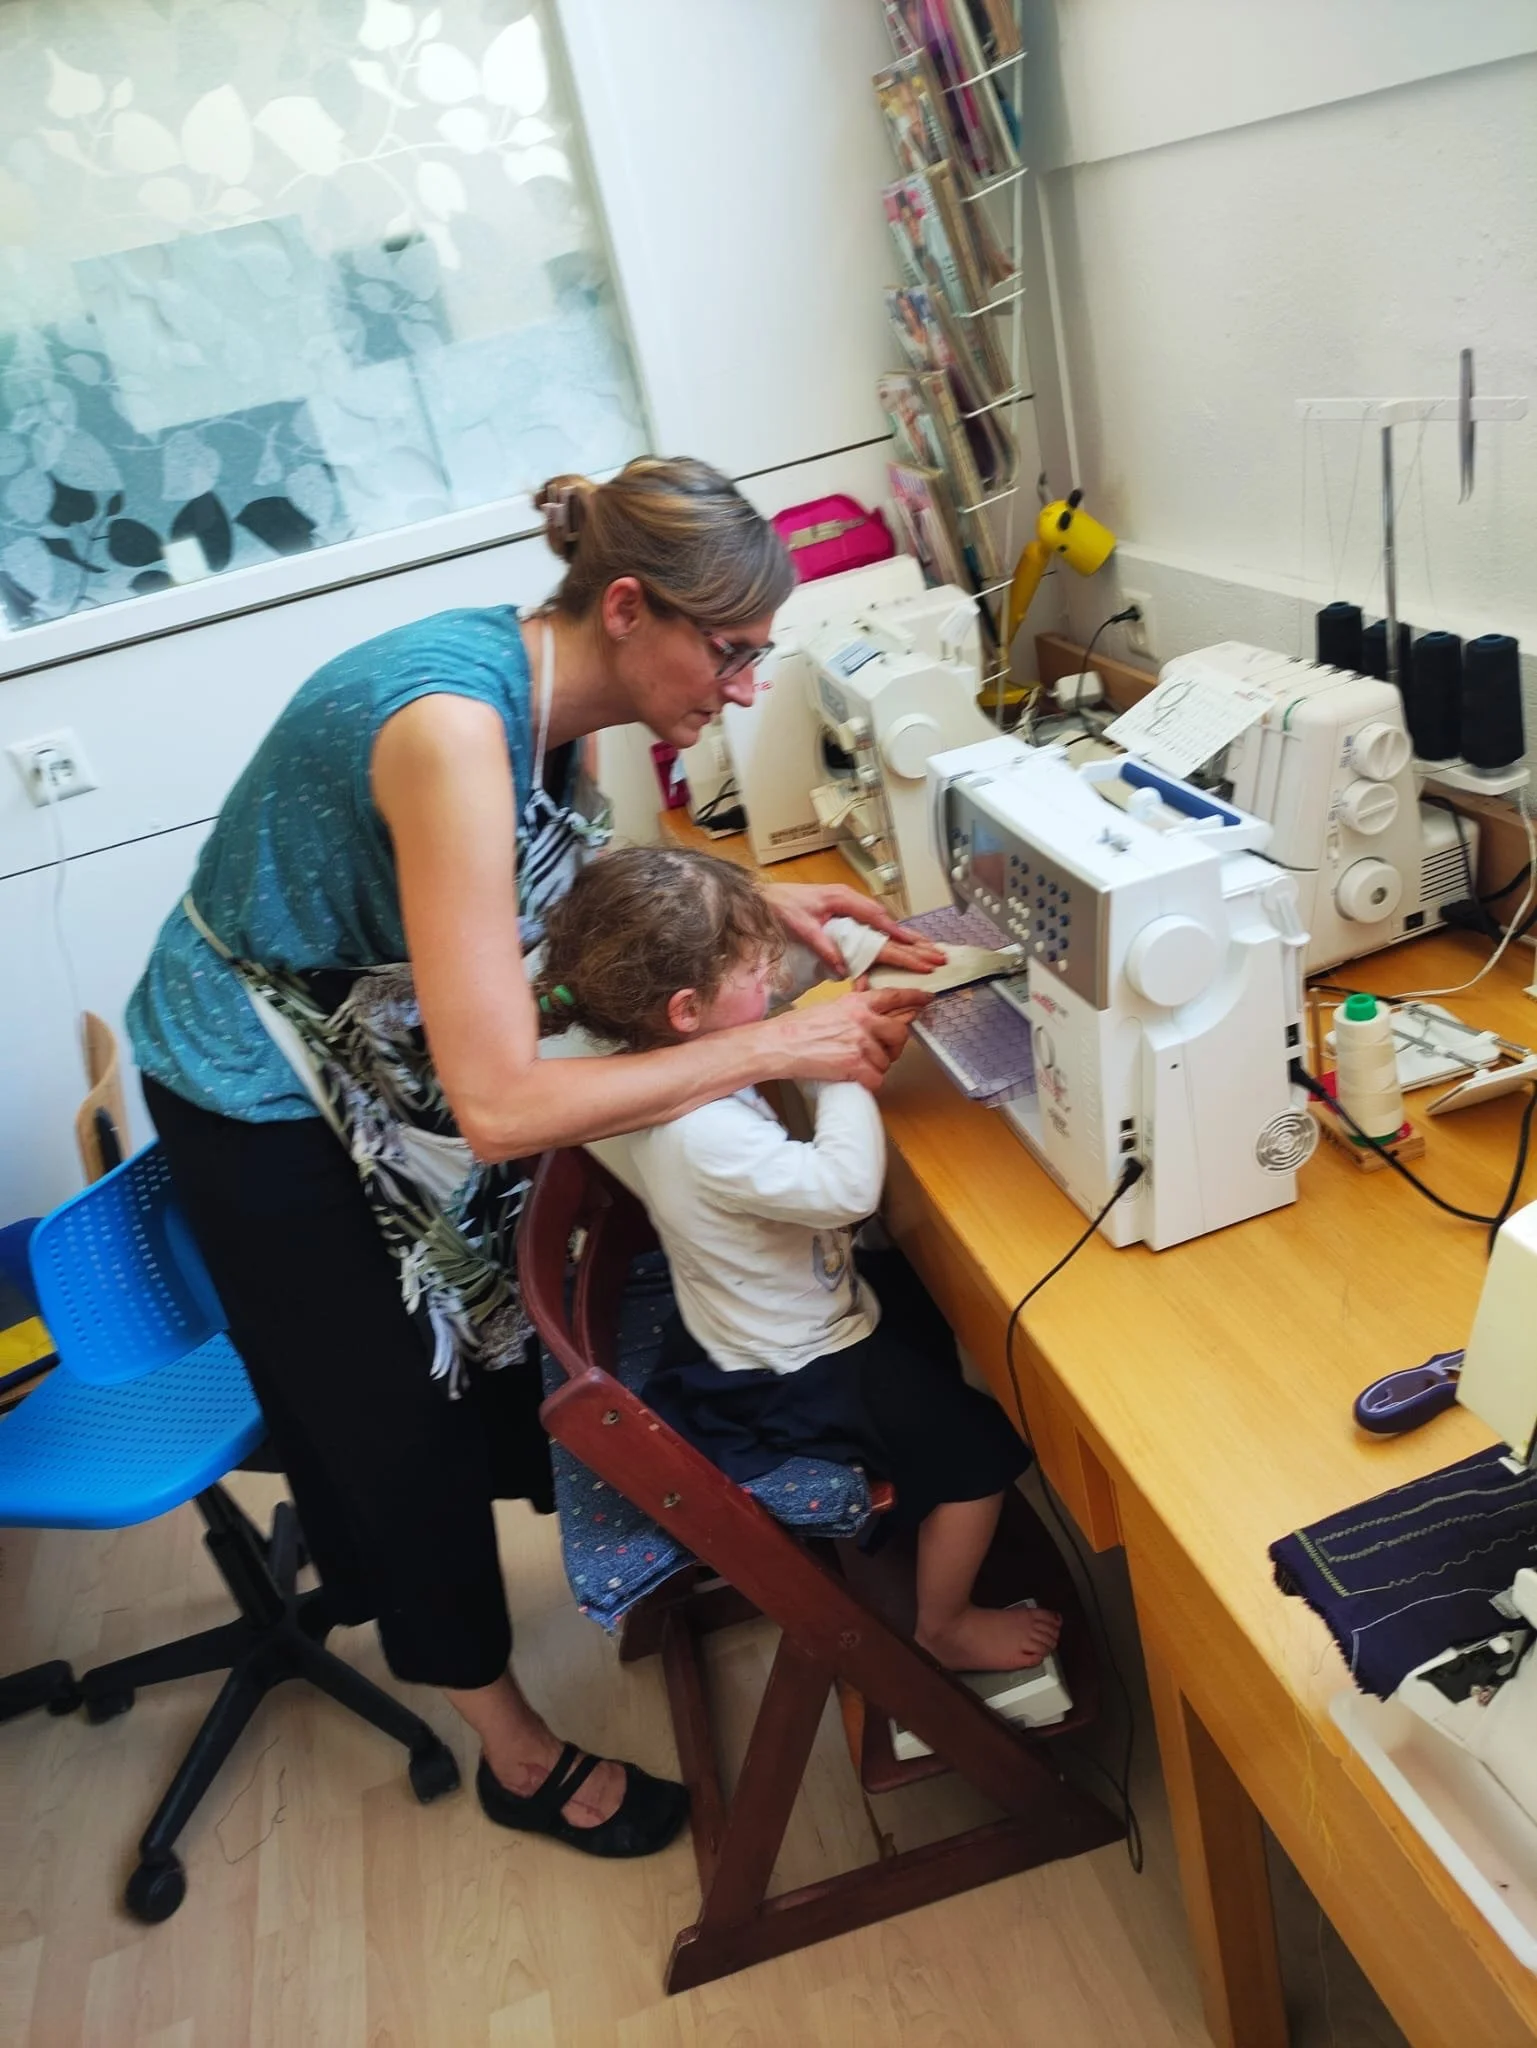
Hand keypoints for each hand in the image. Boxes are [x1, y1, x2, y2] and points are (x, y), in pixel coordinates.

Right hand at [758, 987, 929, 1091]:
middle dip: (896, 1046)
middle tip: (884, 1051)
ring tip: (855, 1064)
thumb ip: (854, 1006)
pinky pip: (876, 1079)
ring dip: (875, 1067)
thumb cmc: (798, 1027)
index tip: (926, 999)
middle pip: (900, 1033)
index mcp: (857, 1003)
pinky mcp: (854, 1065)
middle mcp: (863, 1020)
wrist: (779, 1044)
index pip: (894, 997)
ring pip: (887, 1061)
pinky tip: (855, 1079)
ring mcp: (860, 1043)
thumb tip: (869, 1001)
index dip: (914, 998)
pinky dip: (868, 1083)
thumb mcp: (830, 1007)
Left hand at [760, 881, 944, 972]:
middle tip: (934, 951)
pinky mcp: (843, 910)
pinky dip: (886, 933)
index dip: (898, 934)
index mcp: (844, 899)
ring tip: (924, 949)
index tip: (917, 947)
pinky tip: (895, 944)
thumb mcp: (802, 927)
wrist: (765, 895)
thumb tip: (843, 968)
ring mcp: (847, 903)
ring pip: (881, 921)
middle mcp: (850, 899)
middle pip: (886, 919)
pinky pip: (870, 922)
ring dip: (901, 936)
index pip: (878, 919)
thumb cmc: (783, 906)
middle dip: (910, 937)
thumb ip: (823, 946)